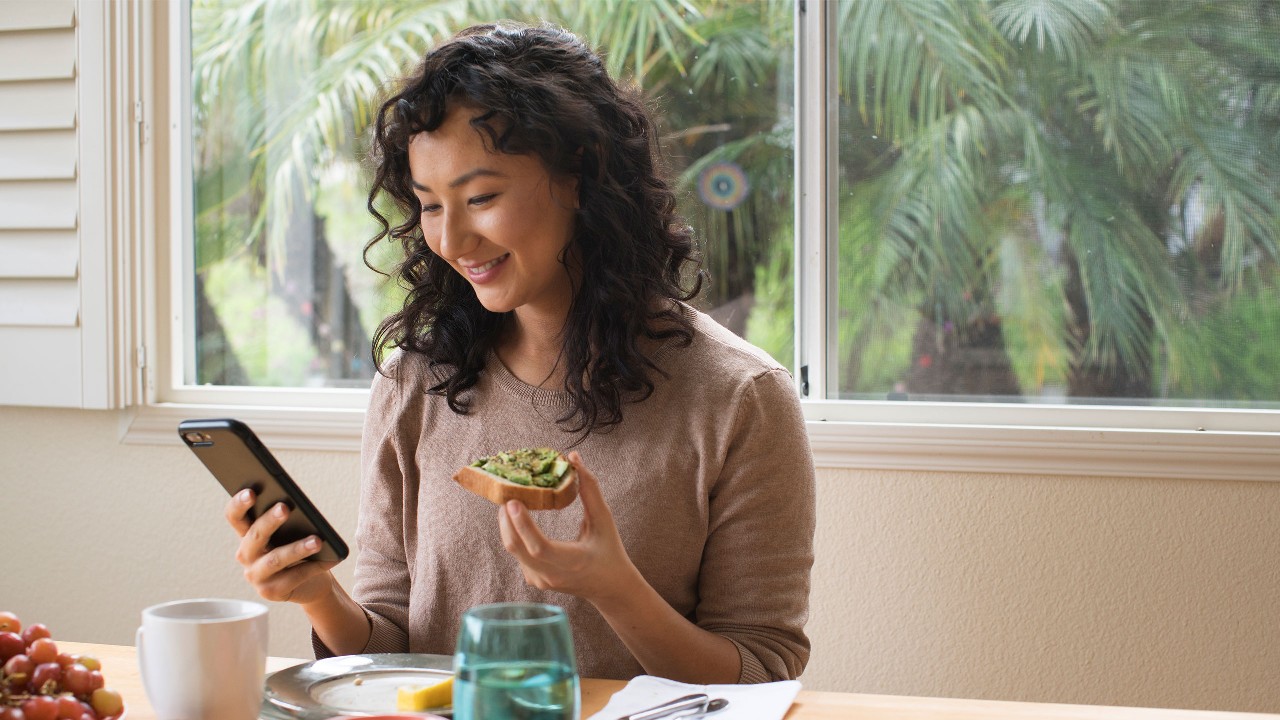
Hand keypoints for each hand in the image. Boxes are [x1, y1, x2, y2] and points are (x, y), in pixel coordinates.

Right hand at [225, 489, 337, 605]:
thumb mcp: (291, 533)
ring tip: (317, 540)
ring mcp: (256, 576)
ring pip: (275, 559)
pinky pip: (295, 576)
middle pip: (254, 536)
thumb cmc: (299, 551)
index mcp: (247, 535)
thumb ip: (286, 521)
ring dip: (297, 548)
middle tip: (285, 507)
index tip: (250, 492)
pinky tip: (331, 558)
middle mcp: (246, 555)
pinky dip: (315, 566)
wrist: (311, 584)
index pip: (235, 517)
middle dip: (270, 521)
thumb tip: (294, 505)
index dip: (239, 505)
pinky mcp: (271, 592)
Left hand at [498, 452, 641, 605]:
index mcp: (571, 562)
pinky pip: (517, 554)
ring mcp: (540, 580)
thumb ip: (589, 489)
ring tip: (510, 501)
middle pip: (517, 547)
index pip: (539, 546)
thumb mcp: (604, 519)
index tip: (513, 502)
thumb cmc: (609, 551)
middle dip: (507, 519)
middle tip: (507, 493)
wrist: (610, 587)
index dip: (523, 524)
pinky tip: (518, 518)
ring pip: (513, 550)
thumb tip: (574, 459)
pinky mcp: (534, 579)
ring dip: (508, 525)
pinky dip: (515, 534)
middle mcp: (551, 575)